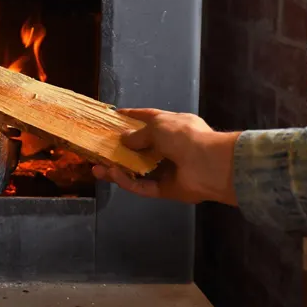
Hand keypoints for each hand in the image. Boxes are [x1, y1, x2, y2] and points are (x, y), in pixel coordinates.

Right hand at [92, 108, 240, 205]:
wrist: (210, 165)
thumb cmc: (185, 136)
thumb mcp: (158, 126)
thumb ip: (138, 134)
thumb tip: (124, 139)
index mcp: (173, 126)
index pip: (149, 118)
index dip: (131, 117)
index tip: (114, 116)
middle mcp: (170, 147)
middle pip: (140, 148)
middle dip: (120, 149)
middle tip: (100, 150)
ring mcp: (168, 169)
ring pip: (137, 171)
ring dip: (118, 169)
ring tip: (97, 168)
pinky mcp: (165, 189)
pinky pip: (142, 186)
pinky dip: (127, 181)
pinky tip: (112, 175)